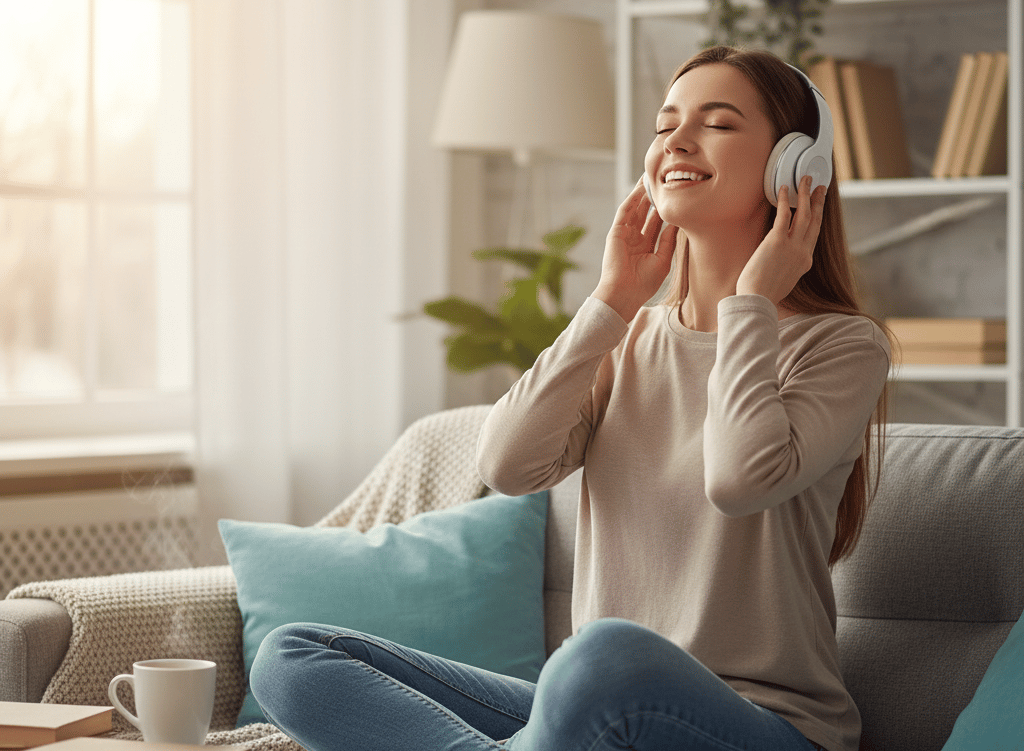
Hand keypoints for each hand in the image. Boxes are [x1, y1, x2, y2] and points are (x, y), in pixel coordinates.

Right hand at [593, 177, 679, 322]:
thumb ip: (668, 240)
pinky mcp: (616, 232)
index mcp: (646, 246)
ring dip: (641, 194)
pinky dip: (632, 199)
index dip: (663, 209)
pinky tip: (639, 188)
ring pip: (635, 209)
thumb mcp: (662, 259)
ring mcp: (624, 234)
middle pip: (645, 212)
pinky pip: (624, 212)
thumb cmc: (644, 283)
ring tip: (651, 177)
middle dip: (652, 196)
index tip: (674, 196)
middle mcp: (635, 238)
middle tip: (662, 179)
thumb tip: (677, 222)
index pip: (656, 222)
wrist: (624, 293)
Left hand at [736, 176, 825, 303]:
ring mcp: (793, 246)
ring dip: (806, 194)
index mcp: (804, 263)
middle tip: (820, 186)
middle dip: (818, 202)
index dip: (816, 219)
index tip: (817, 208)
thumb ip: (785, 267)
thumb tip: (777, 260)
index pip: (812, 236)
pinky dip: (786, 200)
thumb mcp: (782, 280)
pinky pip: (785, 215)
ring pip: (805, 214)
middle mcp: (803, 253)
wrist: (757, 300)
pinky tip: (785, 189)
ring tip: (805, 179)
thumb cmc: (762, 294)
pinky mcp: (778, 241)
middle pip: (815, 221)